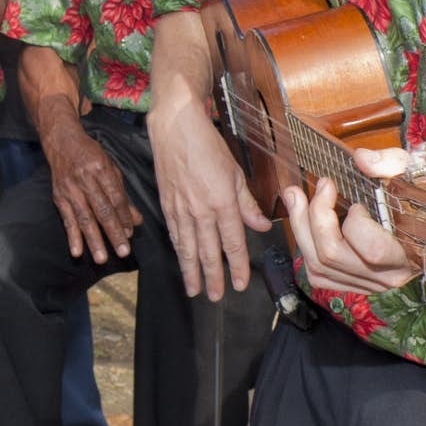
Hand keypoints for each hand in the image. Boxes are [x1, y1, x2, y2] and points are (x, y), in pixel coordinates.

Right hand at [47, 124, 142, 261]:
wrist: (61, 142)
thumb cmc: (90, 155)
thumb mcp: (111, 169)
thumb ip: (122, 196)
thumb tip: (135, 221)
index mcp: (101, 169)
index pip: (115, 198)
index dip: (123, 217)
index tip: (130, 233)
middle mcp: (85, 180)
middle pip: (101, 211)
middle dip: (113, 233)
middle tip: (123, 252)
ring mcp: (70, 190)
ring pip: (84, 218)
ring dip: (93, 240)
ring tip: (102, 258)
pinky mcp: (59, 197)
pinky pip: (67, 220)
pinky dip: (72, 237)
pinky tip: (77, 252)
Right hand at [148, 104, 269, 298]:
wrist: (176, 128)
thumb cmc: (208, 146)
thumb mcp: (236, 173)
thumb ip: (247, 203)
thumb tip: (260, 226)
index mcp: (222, 202)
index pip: (233, 243)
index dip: (237, 267)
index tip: (240, 285)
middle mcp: (200, 210)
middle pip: (207, 252)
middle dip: (212, 277)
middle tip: (216, 297)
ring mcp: (180, 208)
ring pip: (187, 247)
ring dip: (191, 271)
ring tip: (194, 289)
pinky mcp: (166, 203)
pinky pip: (173, 233)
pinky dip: (178, 250)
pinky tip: (181, 260)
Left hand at [282, 148, 416, 295]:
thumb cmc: (423, 203)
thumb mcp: (414, 176)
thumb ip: (390, 165)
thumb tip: (362, 158)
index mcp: (408, 256)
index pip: (372, 250)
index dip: (356, 221)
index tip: (357, 202)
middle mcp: (385, 278)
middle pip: (332, 254)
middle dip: (314, 216)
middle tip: (314, 186)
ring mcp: (365, 285)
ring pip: (317, 264)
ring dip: (301, 227)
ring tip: (295, 196)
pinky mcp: (349, 286)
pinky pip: (316, 272)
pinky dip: (305, 245)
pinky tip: (303, 222)